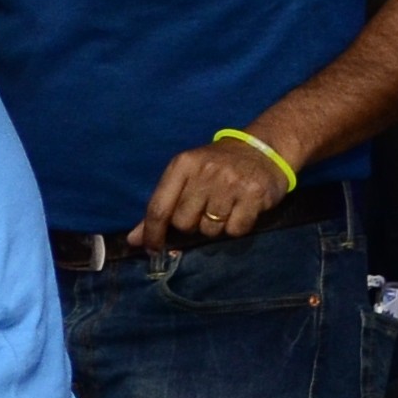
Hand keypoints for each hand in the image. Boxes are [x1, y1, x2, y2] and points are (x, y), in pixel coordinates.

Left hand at [125, 138, 287, 252]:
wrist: (263, 148)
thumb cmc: (217, 166)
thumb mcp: (186, 176)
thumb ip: (160, 207)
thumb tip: (133, 240)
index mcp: (182, 164)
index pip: (158, 207)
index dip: (152, 233)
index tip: (151, 249)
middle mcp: (205, 171)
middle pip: (184, 222)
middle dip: (192, 224)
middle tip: (205, 210)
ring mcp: (231, 182)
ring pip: (210, 229)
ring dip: (216, 226)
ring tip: (226, 207)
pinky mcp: (255, 194)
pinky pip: (236, 230)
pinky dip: (237, 227)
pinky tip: (242, 210)